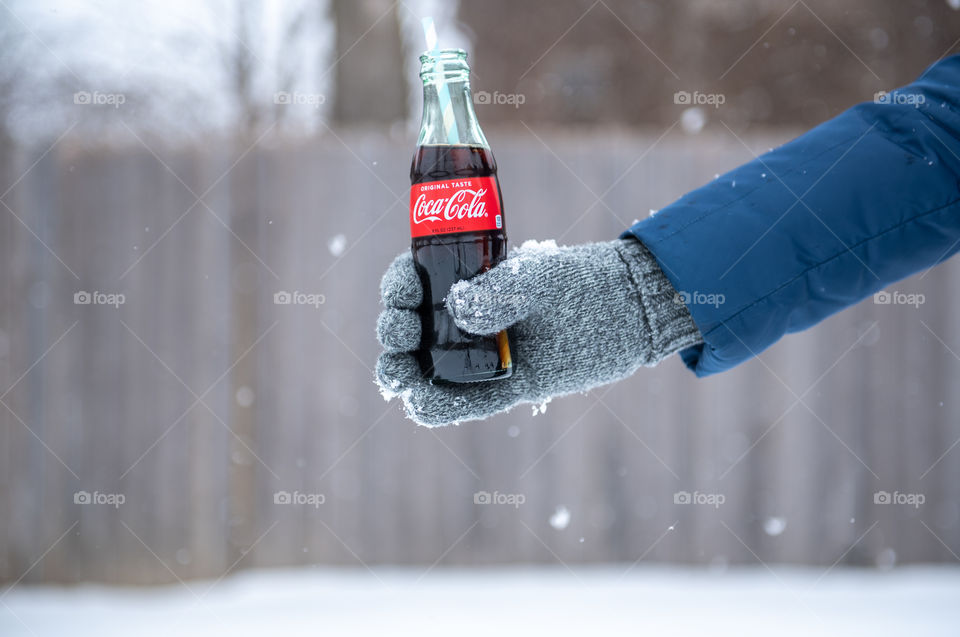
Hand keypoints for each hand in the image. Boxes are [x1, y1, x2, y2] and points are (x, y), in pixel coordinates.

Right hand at [375, 238, 700, 425]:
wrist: (632, 312)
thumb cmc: (585, 282)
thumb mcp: (542, 280)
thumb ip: (502, 292)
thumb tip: (455, 309)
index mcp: (470, 279)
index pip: (418, 281)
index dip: (401, 286)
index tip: (404, 288)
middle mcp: (469, 318)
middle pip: (413, 327)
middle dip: (395, 330)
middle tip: (402, 331)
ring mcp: (484, 355)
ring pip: (429, 367)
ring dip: (403, 372)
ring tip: (397, 375)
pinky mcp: (505, 388)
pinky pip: (464, 402)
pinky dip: (438, 406)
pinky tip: (420, 403)